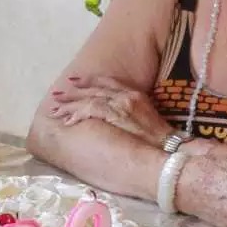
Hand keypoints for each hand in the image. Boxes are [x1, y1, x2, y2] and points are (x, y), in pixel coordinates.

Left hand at [48, 75, 173, 146]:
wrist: (171, 145)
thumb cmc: (159, 137)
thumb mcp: (146, 116)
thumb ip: (130, 111)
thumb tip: (115, 116)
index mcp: (133, 94)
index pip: (107, 83)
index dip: (89, 81)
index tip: (74, 81)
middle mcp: (126, 96)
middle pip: (94, 90)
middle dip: (73, 92)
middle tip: (56, 95)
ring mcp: (121, 104)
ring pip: (89, 99)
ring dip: (70, 105)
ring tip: (55, 110)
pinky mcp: (117, 114)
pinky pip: (91, 110)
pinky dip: (77, 114)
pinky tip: (67, 121)